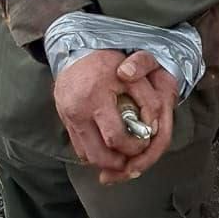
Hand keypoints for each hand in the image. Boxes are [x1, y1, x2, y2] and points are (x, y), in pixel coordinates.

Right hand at [52, 50, 176, 181]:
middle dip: (118, 163)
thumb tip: (153, 128)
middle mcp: (78, 112)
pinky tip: (108, 146)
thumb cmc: (108, 63)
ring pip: (87, 156)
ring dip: (106, 161)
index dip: (133, 147)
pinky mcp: (65, 122)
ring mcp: (68, 119)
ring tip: (122, 153)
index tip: (143, 142)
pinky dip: (95, 153)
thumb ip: (149, 100)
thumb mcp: (133, 76)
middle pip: (98, 156)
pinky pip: (79, 148)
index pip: (115, 138)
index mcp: (95, 99)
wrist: (76, 54)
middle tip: (132, 156)